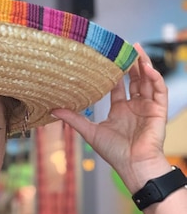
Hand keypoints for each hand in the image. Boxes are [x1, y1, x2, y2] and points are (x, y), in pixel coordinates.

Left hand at [52, 43, 169, 192]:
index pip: (117, 88)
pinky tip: (147, 68)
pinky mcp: (159, 111)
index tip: (107, 59)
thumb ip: (73, 119)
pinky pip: (160, 90)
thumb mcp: (90, 132)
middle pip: (133, 80)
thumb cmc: (114, 153)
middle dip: (130, 65)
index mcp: (119, 111)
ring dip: (144, 65)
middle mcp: (134, 107)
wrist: (133, 165)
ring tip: (137, 50)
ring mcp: (147, 108)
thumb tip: (53, 110)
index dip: (114, 74)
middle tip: (126, 48)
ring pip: (147, 81)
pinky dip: (155, 78)